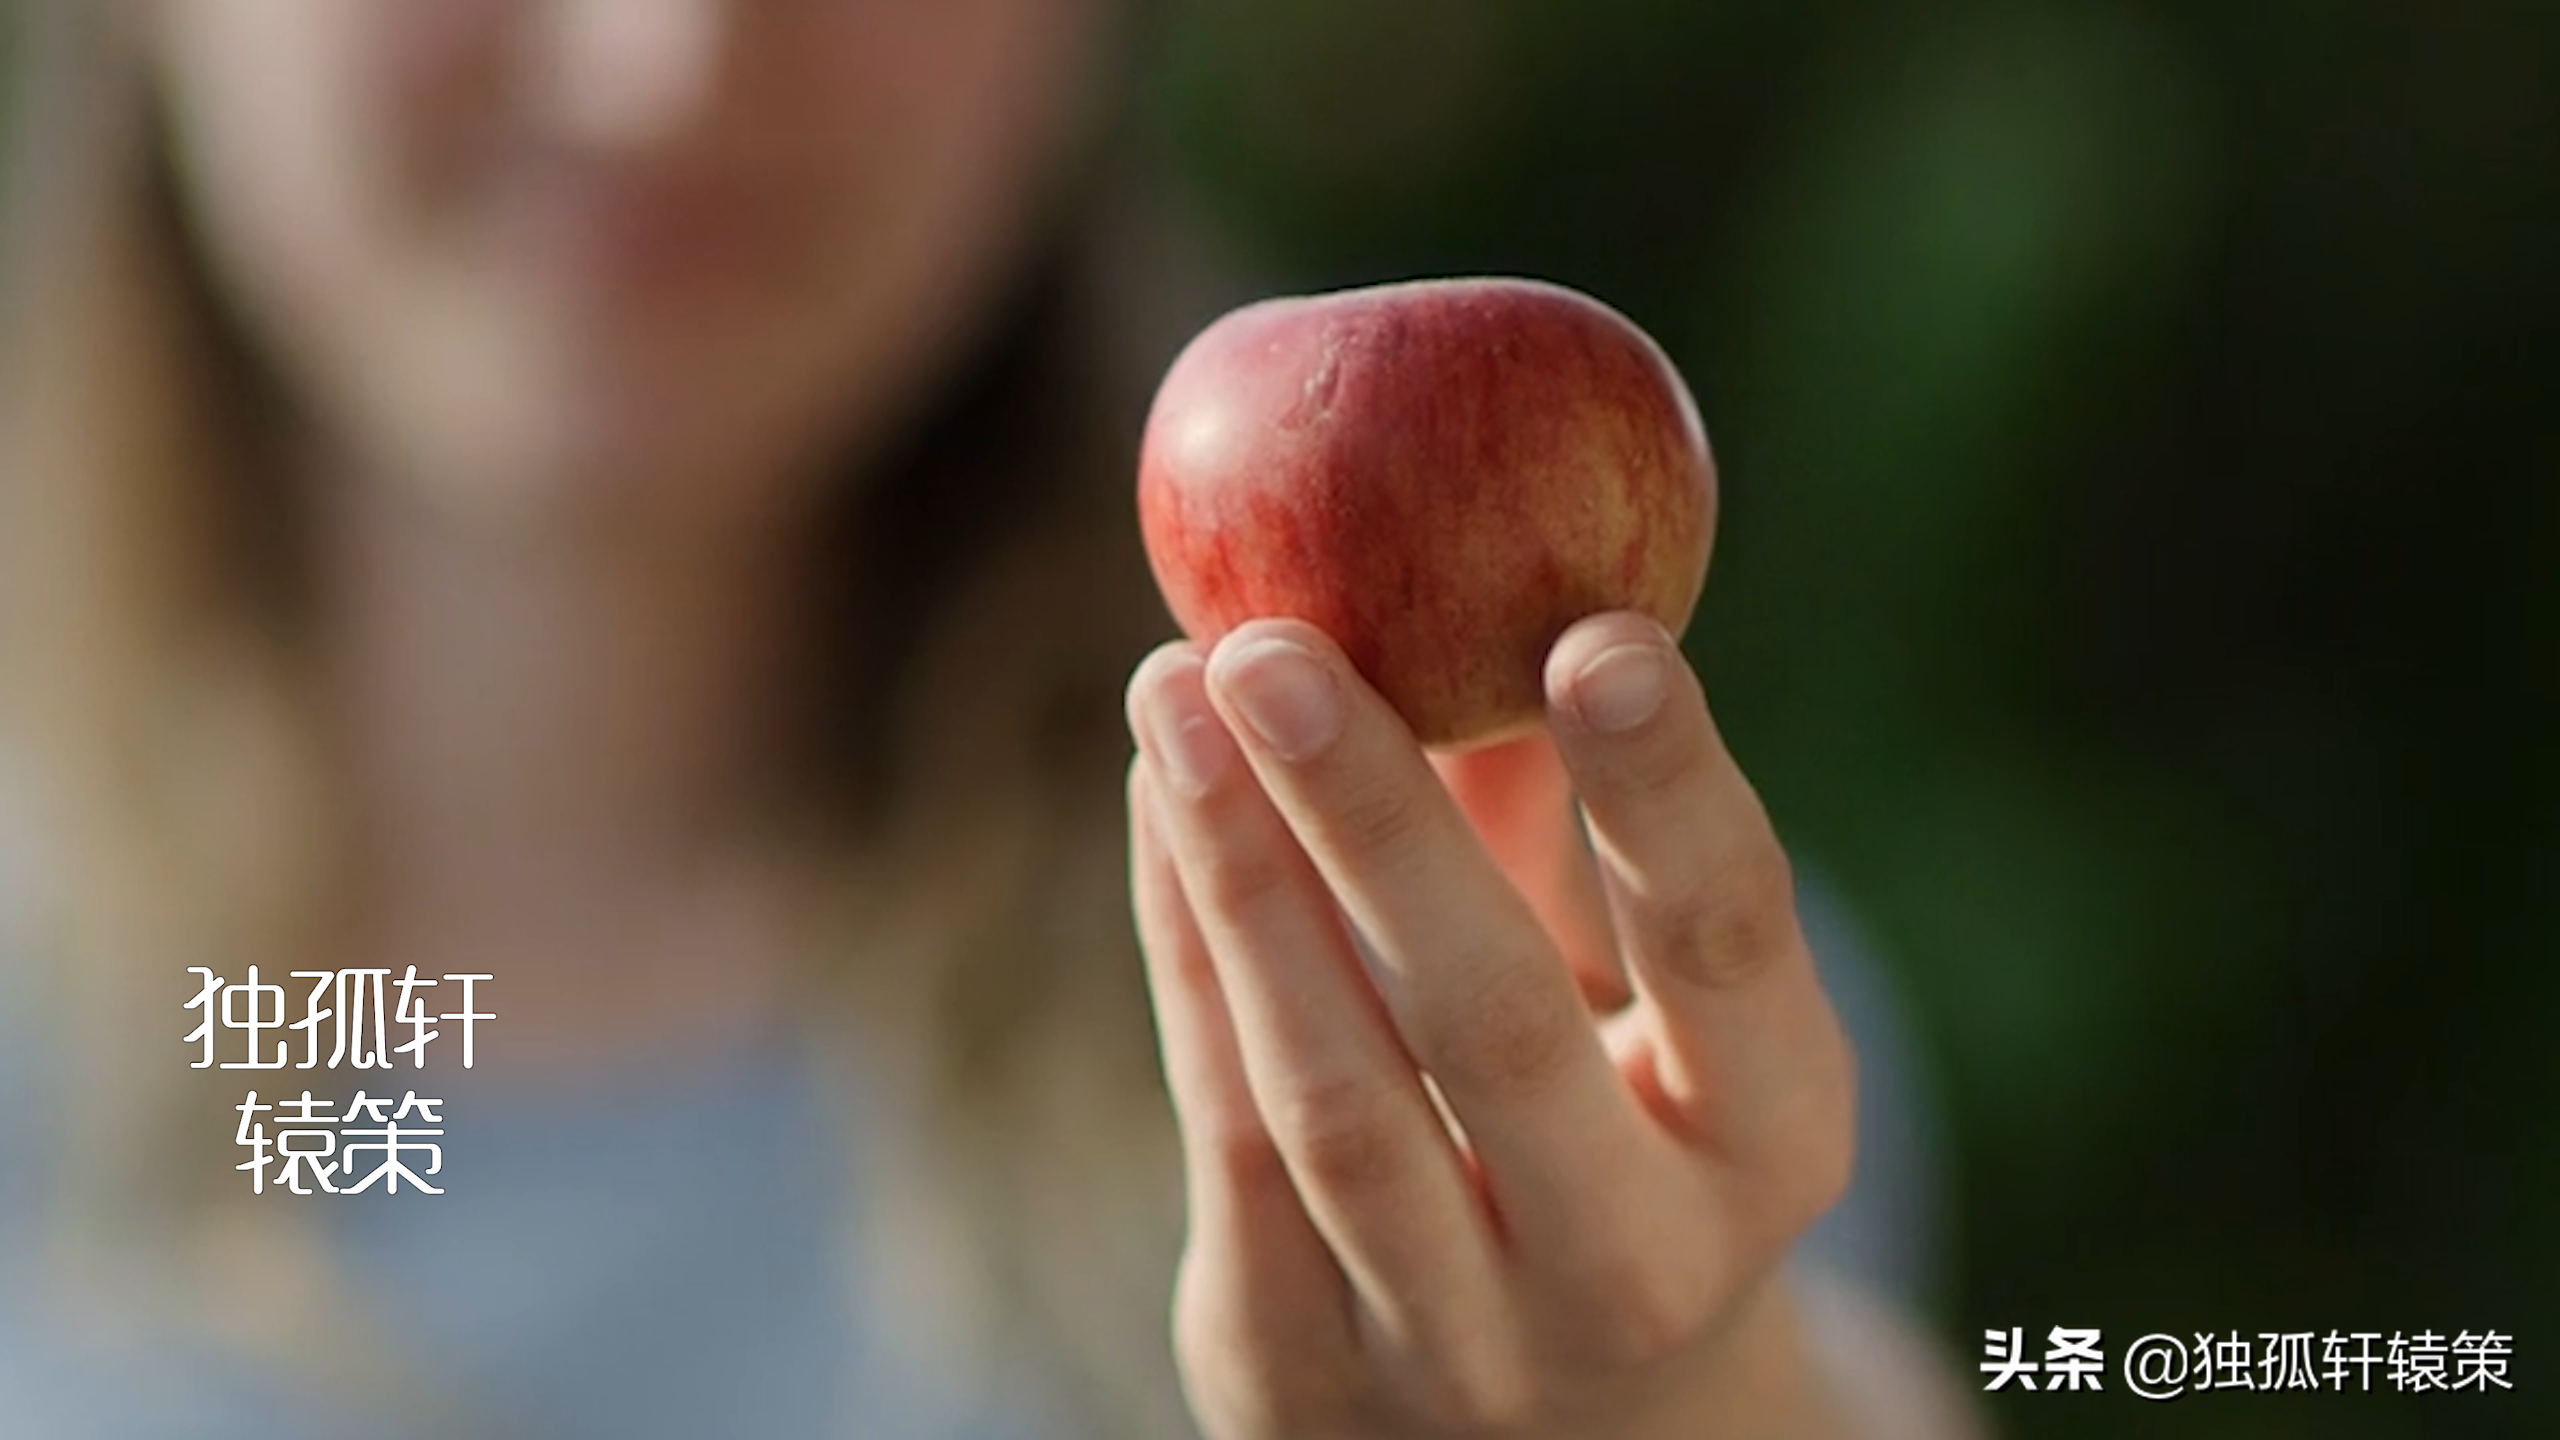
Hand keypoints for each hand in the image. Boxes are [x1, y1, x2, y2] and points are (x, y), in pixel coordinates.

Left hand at [1124, 613, 1859, 1438]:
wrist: (1555, 1436)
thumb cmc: (1612, 1138)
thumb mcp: (1639, 1006)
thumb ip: (1563, 833)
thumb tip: (1470, 583)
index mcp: (1771, 1142)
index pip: (1728, 949)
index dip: (1667, 794)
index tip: (1596, 633)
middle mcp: (1634, 1266)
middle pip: (1494, 1031)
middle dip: (1373, 823)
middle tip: (1267, 643)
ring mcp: (1459, 1343)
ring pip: (1331, 1098)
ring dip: (1238, 878)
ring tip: (1171, 689)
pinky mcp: (1297, 1368)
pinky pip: (1228, 1138)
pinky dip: (1190, 957)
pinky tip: (1162, 802)